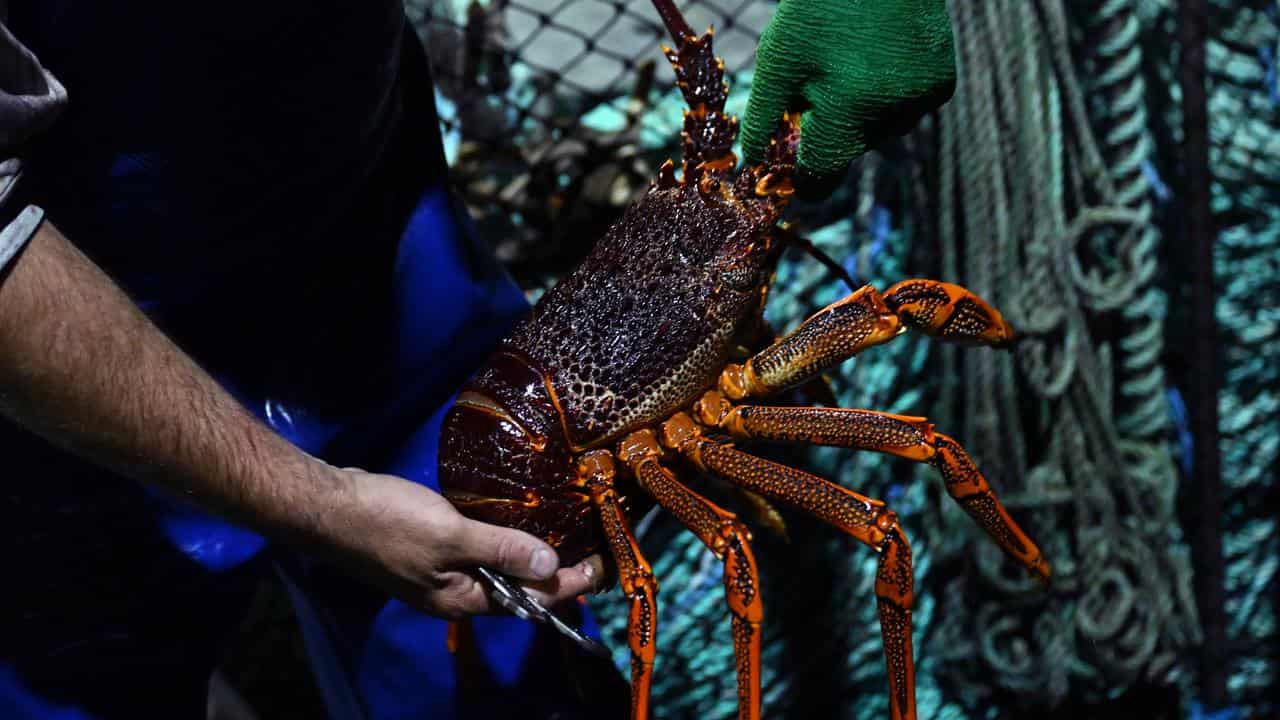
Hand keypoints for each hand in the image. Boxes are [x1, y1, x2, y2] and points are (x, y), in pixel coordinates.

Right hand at [320, 466, 606, 618]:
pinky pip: (477, 546)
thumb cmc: (387, 523)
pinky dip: (502, 536)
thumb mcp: (451, 535)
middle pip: (515, 588)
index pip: (528, 600)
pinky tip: (516, 516)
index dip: (568, 584)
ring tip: (566, 530)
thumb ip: (502, 550)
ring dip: (529, 551)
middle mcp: (453, 593)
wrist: (326, 506)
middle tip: (592, 546)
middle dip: (555, 571)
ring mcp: (439, 570)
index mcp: (461, 600)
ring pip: (497, 566)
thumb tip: (553, 567)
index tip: (602, 566)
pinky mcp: (428, 546)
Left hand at [740, 0, 955, 195]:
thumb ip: (764, 119)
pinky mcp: (942, 86)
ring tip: (851, 64)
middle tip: (818, 83)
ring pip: (879, 131)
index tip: (789, 162)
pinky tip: (880, 60)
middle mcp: (891, 117)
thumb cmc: (817, 12)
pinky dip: (889, 96)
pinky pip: (906, 110)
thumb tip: (755, 165)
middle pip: (849, 150)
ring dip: (860, 113)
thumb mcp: (778, 62)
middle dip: (829, 129)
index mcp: (847, 115)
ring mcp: (921, 103)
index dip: (801, 174)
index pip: (820, 177)